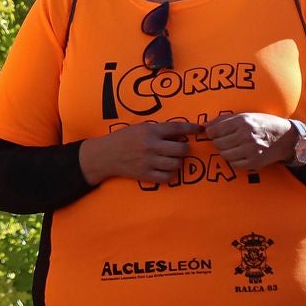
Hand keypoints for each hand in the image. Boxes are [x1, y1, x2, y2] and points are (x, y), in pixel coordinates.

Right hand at [79, 121, 200, 184]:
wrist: (104, 155)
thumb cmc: (123, 139)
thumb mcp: (139, 128)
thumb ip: (158, 130)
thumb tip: (180, 135)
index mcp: (149, 131)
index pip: (176, 128)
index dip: (191, 129)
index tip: (200, 129)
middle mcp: (151, 145)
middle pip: (181, 149)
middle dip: (184, 149)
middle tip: (179, 149)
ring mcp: (148, 161)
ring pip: (176, 164)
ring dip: (177, 162)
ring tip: (171, 159)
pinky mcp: (145, 175)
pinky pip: (167, 177)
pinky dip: (169, 174)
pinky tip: (164, 170)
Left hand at [205, 113, 292, 170]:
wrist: (286, 137)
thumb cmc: (263, 124)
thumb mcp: (245, 115)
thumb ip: (223, 120)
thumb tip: (204, 126)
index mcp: (243, 121)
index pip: (215, 130)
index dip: (211, 133)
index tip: (213, 133)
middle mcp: (247, 135)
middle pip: (218, 143)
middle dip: (218, 142)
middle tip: (226, 140)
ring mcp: (251, 150)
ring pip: (224, 154)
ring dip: (225, 151)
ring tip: (233, 147)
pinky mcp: (255, 162)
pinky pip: (234, 164)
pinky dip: (234, 160)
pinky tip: (240, 154)